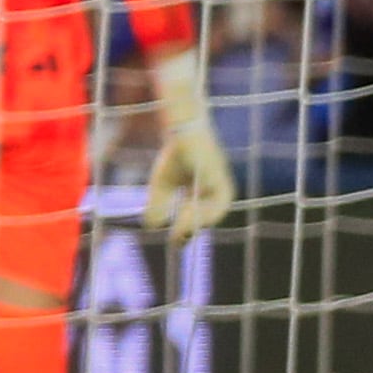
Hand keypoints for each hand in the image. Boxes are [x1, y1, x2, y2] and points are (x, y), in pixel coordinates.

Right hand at [147, 121, 236, 244]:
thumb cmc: (174, 156)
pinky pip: (215, 199)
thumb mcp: (162, 185)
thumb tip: (151, 226)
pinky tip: (184, 211)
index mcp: (207, 196)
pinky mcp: (219, 176)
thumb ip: (158, 204)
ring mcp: (221, 184)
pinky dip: (200, 207)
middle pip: (208, 217)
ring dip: (195, 221)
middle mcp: (218, 192)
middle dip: (191, 229)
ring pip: (214, 211)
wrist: (182, 131)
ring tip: (180, 229)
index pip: (199, 219)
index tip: (175, 241)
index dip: (187, 231)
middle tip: (177, 240)